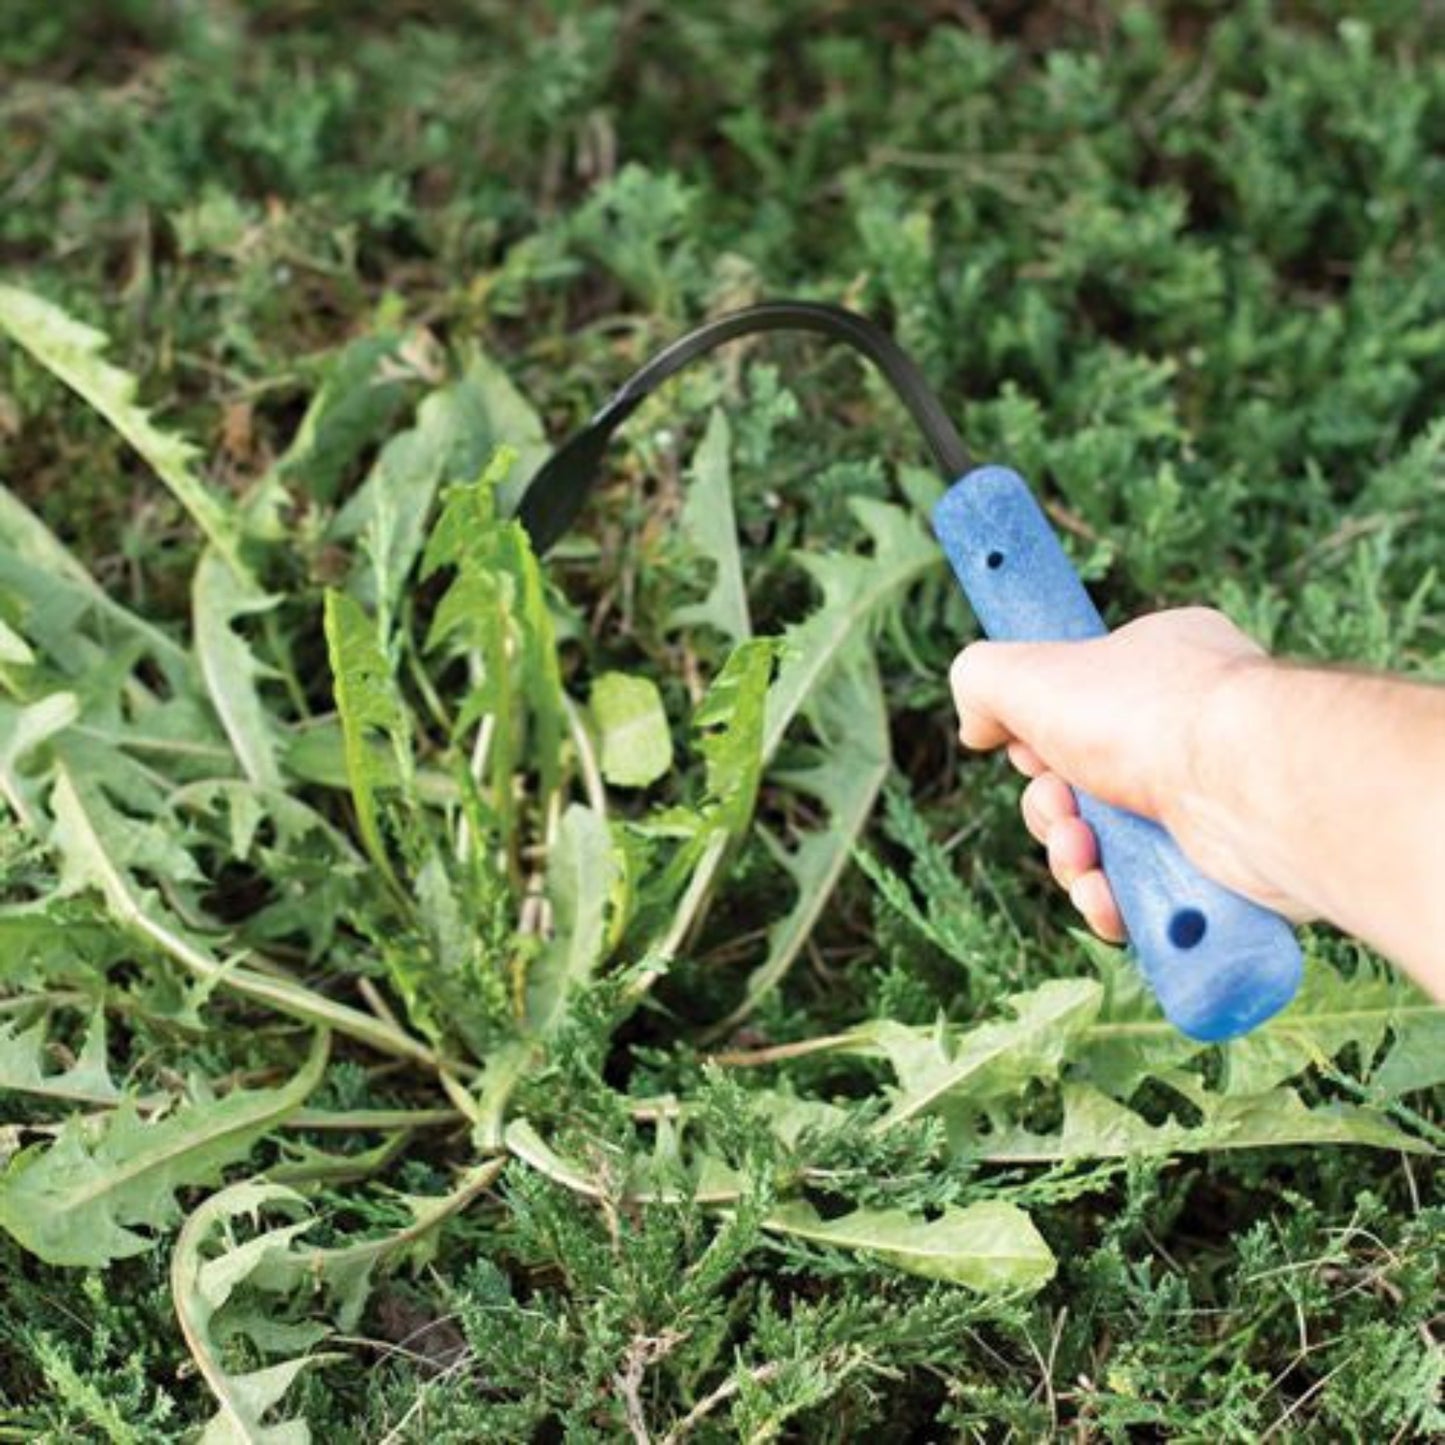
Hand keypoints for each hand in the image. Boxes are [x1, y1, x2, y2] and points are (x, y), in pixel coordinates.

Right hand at [948, 607, 1315, 938]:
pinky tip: (1108, 898)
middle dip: (1049, 813)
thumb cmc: (1146, 716)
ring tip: (1087, 859)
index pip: (1072, 707)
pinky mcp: (1221, 868)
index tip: (1029, 751)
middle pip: (1078, 786)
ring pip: (1107, 847)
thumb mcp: (1030, 673)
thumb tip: (976, 728)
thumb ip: (980, 680)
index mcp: (1154, 666)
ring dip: (1074, 862)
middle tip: (1062, 813)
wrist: (1247, 786)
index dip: (1035, 739)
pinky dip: (1114, 903)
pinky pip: (1144, 895)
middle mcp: (1186, 730)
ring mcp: (1207, 800)